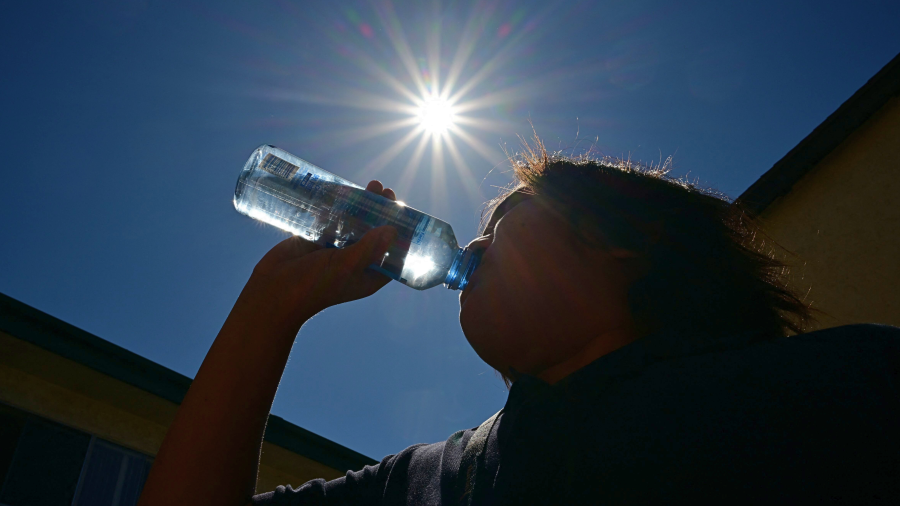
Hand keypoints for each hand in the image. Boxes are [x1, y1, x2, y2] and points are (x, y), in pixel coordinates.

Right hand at [242, 181, 398, 329]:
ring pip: (354, 224)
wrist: (272, 291)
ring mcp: (335, 250)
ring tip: (372, 185)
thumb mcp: (346, 267)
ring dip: (363, 206)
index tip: (405, 213)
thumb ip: (368, 248)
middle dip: (381, 213)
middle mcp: (354, 262)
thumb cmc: (313, 286)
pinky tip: (345, 190)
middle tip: (386, 191)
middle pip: (374, 234)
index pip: (392, 254)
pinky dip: (339, 207)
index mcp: (367, 276)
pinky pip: (333, 220)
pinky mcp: (316, 240)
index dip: (401, 235)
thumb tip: (393, 230)